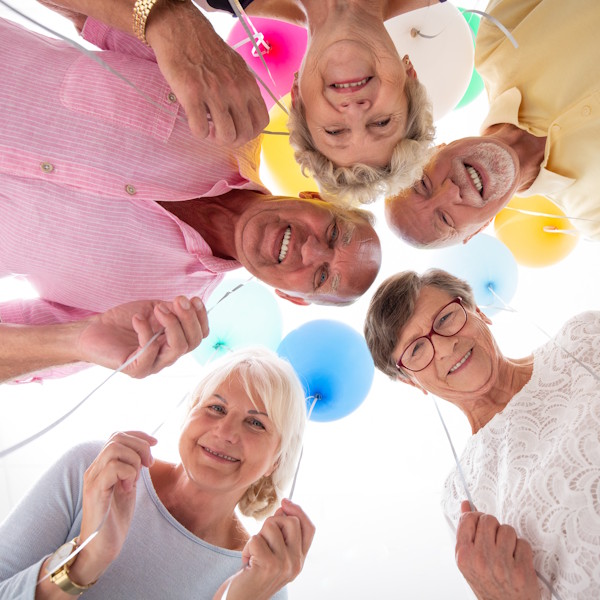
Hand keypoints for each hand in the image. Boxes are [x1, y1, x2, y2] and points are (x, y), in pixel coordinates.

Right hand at [69, 431, 156, 584]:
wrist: (101, 547)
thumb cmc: (115, 518)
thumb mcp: (128, 486)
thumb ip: (132, 468)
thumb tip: (145, 451)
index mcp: (103, 466)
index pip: (117, 436)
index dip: (138, 435)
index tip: (155, 443)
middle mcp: (95, 469)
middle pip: (117, 438)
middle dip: (140, 446)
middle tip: (149, 465)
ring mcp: (93, 479)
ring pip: (114, 449)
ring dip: (134, 460)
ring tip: (136, 479)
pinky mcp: (94, 492)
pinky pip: (112, 468)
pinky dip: (127, 474)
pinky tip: (128, 489)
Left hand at [76, 296, 208, 377]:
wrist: (93, 330)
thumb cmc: (124, 320)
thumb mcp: (153, 309)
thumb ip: (171, 309)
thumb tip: (185, 305)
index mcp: (175, 342)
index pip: (200, 335)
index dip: (201, 317)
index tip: (193, 299)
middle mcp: (168, 356)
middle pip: (193, 342)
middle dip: (188, 318)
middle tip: (177, 300)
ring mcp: (154, 364)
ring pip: (178, 348)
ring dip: (172, 324)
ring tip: (158, 309)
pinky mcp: (137, 369)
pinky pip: (150, 352)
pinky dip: (145, 331)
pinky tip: (137, 318)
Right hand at [146, 2, 268, 146]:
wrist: (181, 29)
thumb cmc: (208, 51)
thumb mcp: (237, 68)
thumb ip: (243, 91)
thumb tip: (244, 116)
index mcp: (248, 84)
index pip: (261, 122)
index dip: (250, 133)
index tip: (238, 130)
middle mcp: (235, 90)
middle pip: (244, 134)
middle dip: (232, 140)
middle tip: (220, 132)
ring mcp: (214, 93)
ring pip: (225, 136)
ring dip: (215, 138)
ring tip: (208, 128)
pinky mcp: (192, 94)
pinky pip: (200, 130)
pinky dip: (198, 132)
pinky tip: (194, 121)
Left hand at [219, 499, 314, 599]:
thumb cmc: (253, 575)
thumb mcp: (273, 554)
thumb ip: (281, 534)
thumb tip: (283, 508)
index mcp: (300, 560)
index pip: (309, 528)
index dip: (299, 511)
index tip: (285, 502)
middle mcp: (296, 563)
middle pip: (291, 521)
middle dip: (272, 522)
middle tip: (262, 539)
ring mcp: (284, 564)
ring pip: (271, 526)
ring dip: (257, 537)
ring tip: (253, 554)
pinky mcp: (269, 565)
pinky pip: (256, 538)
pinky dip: (247, 547)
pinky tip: (247, 562)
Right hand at [455, 501, 540, 599]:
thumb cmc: (487, 584)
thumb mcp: (469, 561)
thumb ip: (466, 532)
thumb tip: (465, 505)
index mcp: (463, 555)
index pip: (468, 519)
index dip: (477, 519)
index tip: (482, 527)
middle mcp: (480, 559)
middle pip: (489, 520)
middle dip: (494, 527)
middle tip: (496, 542)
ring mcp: (501, 565)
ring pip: (507, 529)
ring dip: (510, 538)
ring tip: (507, 552)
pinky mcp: (521, 571)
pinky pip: (523, 543)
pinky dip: (523, 550)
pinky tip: (518, 562)